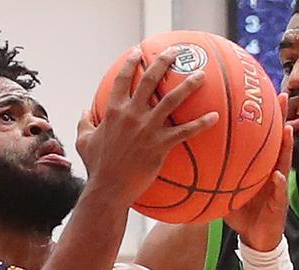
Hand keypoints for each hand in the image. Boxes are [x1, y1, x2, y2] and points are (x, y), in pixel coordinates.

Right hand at [76, 47, 218, 204]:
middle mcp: (132, 114)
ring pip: (172, 99)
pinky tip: (215, 117)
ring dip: (188, 85)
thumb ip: (84, 122)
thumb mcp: (83, 141)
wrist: (109, 188)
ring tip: (201, 75)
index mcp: (113, 111)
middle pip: (150, 80)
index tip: (137, 52)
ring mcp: (148, 128)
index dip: (130, 63)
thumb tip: (84, 110)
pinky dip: (201, 124)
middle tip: (173, 52)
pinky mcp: (161, 145)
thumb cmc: (96, 167)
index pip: (122, 80)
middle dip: (163, 61)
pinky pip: (185, 131)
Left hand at [223, 93, 291, 251]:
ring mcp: (278, 186)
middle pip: (277, 140)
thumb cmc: (242, 215)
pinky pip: (279, 193)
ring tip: (287, 129)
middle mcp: (272, 171)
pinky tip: (278, 175)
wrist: (256, 239)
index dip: (262, 116)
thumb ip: (213, 177)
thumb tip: (187, 163)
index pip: (261, 137)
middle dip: (281, 118)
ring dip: (287, 146)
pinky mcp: (280, 204)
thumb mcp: (225, 192)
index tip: (258, 92)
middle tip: (282, 95)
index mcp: (259, 167)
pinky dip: (279, 184)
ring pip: (285, 162)